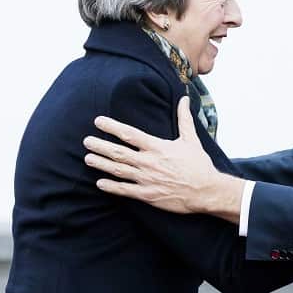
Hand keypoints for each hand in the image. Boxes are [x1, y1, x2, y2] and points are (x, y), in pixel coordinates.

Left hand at [84, 96, 235, 215]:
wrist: (206, 190)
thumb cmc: (198, 164)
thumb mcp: (191, 139)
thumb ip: (184, 118)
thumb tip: (184, 98)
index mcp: (158, 147)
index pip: (130, 134)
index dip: (112, 127)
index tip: (99, 121)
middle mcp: (149, 162)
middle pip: (119, 152)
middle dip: (100, 146)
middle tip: (86, 141)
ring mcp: (147, 179)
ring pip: (119, 170)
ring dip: (102, 164)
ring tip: (88, 158)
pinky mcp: (148, 195)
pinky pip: (125, 190)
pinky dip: (111, 187)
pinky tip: (99, 183)